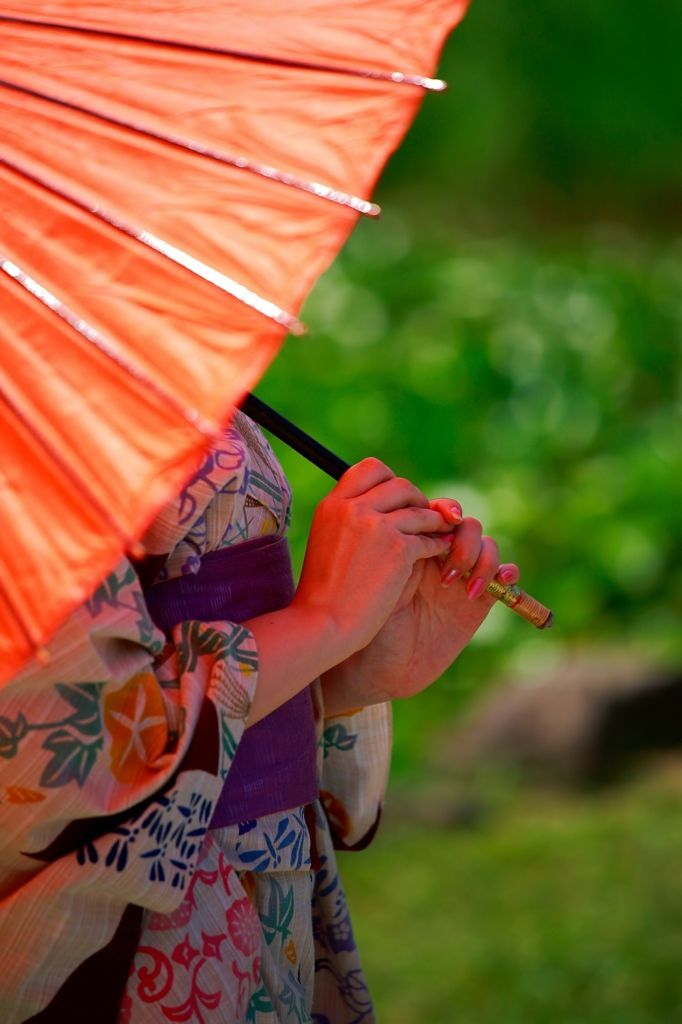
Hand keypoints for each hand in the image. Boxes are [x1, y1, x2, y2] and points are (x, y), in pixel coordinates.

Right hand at [292, 459, 455, 663]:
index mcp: (332, 504)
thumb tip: (376, 506)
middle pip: (400, 485)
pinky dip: (437, 544)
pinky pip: (429, 538)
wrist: (323, 622)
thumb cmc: (322, 592)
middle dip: (417, 500)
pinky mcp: (399, 549)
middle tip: (422, 515)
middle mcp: (353, 508)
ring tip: (440, 531)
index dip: (390, 480)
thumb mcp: (326, 541)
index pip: (370, 468)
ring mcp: (377, 527)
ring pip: (420, 511)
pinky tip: (439, 552)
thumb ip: (348, 519)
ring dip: (434, 522)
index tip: (397, 499)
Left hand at [321, 498, 519, 713]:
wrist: (376, 667)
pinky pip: (503, 577)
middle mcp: (437, 557)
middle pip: (465, 524)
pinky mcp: (478, 602)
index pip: (437, 511)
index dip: (444, 510)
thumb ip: (398, 549)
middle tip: (446, 562)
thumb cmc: (365, 622)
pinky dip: (508, 571)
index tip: (438, 522)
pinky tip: (501, 580)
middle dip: (463, 537)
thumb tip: (414, 517)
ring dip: (481, 557)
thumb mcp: (377, 580)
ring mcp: (460, 578)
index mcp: (411, 543)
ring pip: (486, 545)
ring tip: (459, 585)